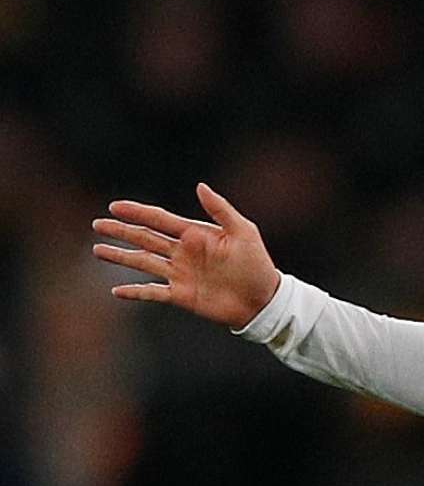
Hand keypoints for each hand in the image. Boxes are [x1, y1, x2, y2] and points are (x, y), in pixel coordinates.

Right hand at [92, 183, 281, 329]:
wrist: (263, 299)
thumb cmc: (257, 263)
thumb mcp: (243, 232)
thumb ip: (221, 210)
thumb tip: (200, 186)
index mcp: (195, 234)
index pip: (160, 220)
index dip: (138, 213)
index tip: (115, 206)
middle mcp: (182, 252)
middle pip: (145, 238)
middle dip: (121, 231)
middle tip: (97, 224)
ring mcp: (179, 274)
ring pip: (143, 262)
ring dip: (121, 257)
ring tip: (97, 250)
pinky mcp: (181, 295)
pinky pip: (152, 292)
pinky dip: (134, 292)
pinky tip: (116, 291)